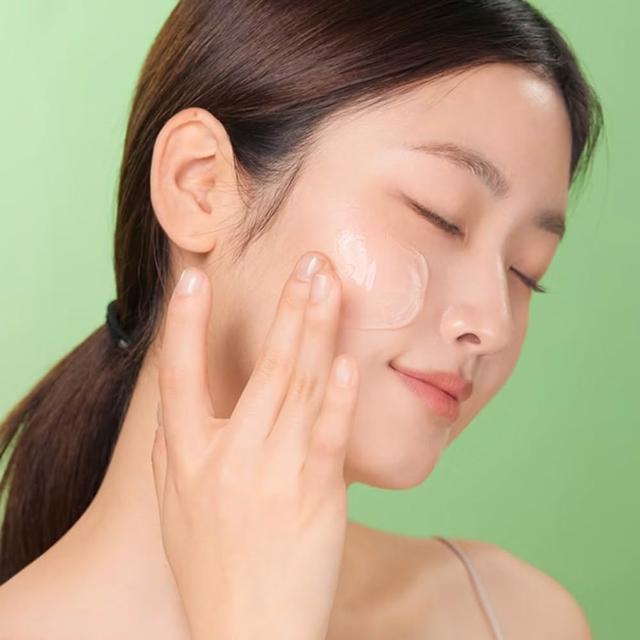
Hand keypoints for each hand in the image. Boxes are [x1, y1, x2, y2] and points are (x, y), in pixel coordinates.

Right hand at [151, 252, 359, 639]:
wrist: (249, 635)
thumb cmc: (210, 570)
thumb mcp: (175, 510)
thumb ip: (175, 452)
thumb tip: (177, 405)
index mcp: (187, 458)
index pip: (180, 379)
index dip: (185, 327)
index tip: (192, 280)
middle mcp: (229, 459)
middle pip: (264, 369)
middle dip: (287, 309)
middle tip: (308, 262)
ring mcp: (276, 475)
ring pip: (301, 388)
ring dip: (315, 330)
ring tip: (328, 284)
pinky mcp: (318, 495)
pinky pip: (329, 435)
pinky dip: (338, 396)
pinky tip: (346, 359)